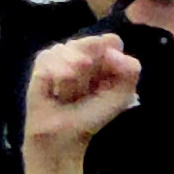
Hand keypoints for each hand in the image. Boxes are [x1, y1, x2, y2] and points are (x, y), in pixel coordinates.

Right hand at [22, 29, 138, 147]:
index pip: (111, 41)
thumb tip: (112, 50)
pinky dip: (54, 76)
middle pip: (91, 42)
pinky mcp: (42, 61)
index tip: (106, 79)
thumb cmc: (93, 114)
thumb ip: (131, 70)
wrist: (63, 132)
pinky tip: (55, 90)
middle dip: (90, 70)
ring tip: (70, 95)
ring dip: (73, 79)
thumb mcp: (121, 95)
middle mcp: (85, 51)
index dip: (109, 58)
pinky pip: (49, 57)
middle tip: (86, 90)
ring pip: (70, 48)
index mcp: (107, 57)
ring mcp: (63, 54)